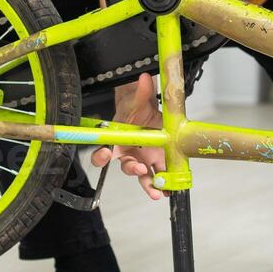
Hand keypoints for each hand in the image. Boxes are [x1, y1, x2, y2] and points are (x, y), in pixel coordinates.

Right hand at [89, 72, 166, 200]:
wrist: (148, 109)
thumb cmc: (136, 107)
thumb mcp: (138, 98)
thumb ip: (141, 91)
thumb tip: (143, 79)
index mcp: (118, 141)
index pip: (103, 153)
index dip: (101, 156)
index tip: (107, 153)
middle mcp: (129, 153)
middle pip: (127, 168)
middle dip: (133, 172)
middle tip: (140, 171)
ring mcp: (144, 158)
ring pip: (144, 176)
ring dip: (150, 185)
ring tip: (157, 192)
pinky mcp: (157, 160)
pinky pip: (160, 173)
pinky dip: (164, 182)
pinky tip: (171, 188)